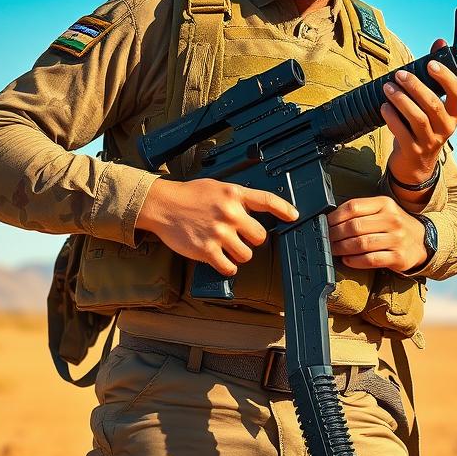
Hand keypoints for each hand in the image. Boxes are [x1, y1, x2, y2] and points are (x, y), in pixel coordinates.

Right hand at [137, 177, 297, 276]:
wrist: (163, 204)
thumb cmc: (189, 195)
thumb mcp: (218, 187)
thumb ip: (237, 198)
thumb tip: (255, 211)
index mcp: (234, 194)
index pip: (268, 201)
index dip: (284, 209)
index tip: (294, 216)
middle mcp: (230, 213)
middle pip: (260, 236)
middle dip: (252, 239)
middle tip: (239, 236)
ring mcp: (219, 233)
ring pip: (246, 255)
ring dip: (239, 254)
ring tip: (225, 246)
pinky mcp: (207, 250)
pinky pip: (229, 267)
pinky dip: (226, 266)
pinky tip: (219, 258)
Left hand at [327, 196, 426, 273]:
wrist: (421, 241)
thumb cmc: (393, 225)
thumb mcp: (382, 210)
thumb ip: (361, 211)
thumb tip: (330, 220)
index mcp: (384, 203)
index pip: (353, 207)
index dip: (334, 216)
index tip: (324, 224)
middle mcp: (392, 219)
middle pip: (354, 226)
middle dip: (335, 234)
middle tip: (325, 240)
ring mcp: (397, 239)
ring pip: (361, 244)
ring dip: (342, 248)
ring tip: (333, 250)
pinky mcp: (398, 257)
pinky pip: (371, 259)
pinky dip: (355, 261)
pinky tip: (347, 260)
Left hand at [382, 37, 456, 185]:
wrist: (416, 165)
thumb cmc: (424, 127)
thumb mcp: (433, 104)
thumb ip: (435, 76)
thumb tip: (439, 43)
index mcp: (454, 115)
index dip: (446, 78)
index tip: (431, 64)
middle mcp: (445, 128)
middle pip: (433, 104)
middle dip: (415, 86)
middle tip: (400, 74)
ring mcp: (429, 141)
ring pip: (417, 117)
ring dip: (400, 99)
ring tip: (388, 87)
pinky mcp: (413, 150)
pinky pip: (401, 131)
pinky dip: (391, 116)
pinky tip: (384, 106)